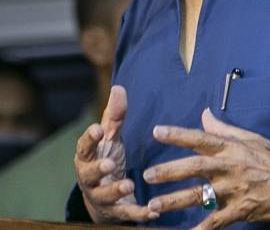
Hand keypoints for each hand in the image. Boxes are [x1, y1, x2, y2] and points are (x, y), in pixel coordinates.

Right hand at [74, 85, 158, 222]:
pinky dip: (138, 212)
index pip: (84, 147)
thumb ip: (114, 117)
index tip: (97, 130)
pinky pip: (126, 214)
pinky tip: (153, 210)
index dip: (89, 139)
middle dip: (97, 170)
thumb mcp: (111, 138)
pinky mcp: (116, 212)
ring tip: (129, 185)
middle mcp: (90, 179)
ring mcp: (101, 197)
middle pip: (87, 175)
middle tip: (108, 164)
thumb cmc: (107, 159)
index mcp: (87, 158)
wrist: (106, 196)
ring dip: (116, 191)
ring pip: (104, 197)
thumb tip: (119, 88)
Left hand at [144, 108, 269, 228]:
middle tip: (147, 175)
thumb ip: (225, 129)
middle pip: (195, 168)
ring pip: (198, 196)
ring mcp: (234, 190)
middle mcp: (230, 167)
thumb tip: (205, 115)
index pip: (202, 138)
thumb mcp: (252, 139)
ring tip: (152, 206)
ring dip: (174, 201)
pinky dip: (201, 229)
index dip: (179, 134)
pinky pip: (215, 221)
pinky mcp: (240, 209)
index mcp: (232, 149)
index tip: (157, 131)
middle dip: (169, 171)